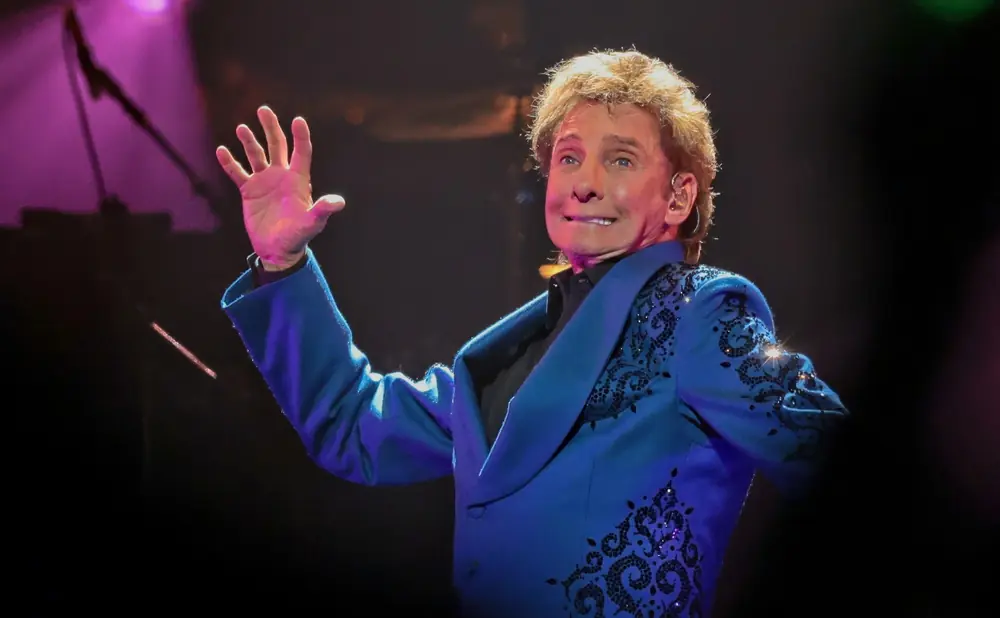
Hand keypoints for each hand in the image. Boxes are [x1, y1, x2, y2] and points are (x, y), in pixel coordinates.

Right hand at [216, 106, 345, 269]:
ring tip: (242, 128)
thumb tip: (339, 202)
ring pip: (256, 155)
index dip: (300, 136)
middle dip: (271, 127)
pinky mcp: (249, 191)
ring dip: (249, 141)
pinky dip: (230, 162)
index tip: (298, 120)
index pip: (301, 152)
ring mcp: (264, 181)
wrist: (277, 250)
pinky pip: (238, 172)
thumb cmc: (298, 236)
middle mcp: (281, 176)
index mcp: (299, 180)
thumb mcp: (312, 223)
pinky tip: (222, 150)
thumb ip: (323, 210)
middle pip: (277, 145)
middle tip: (263, 110)